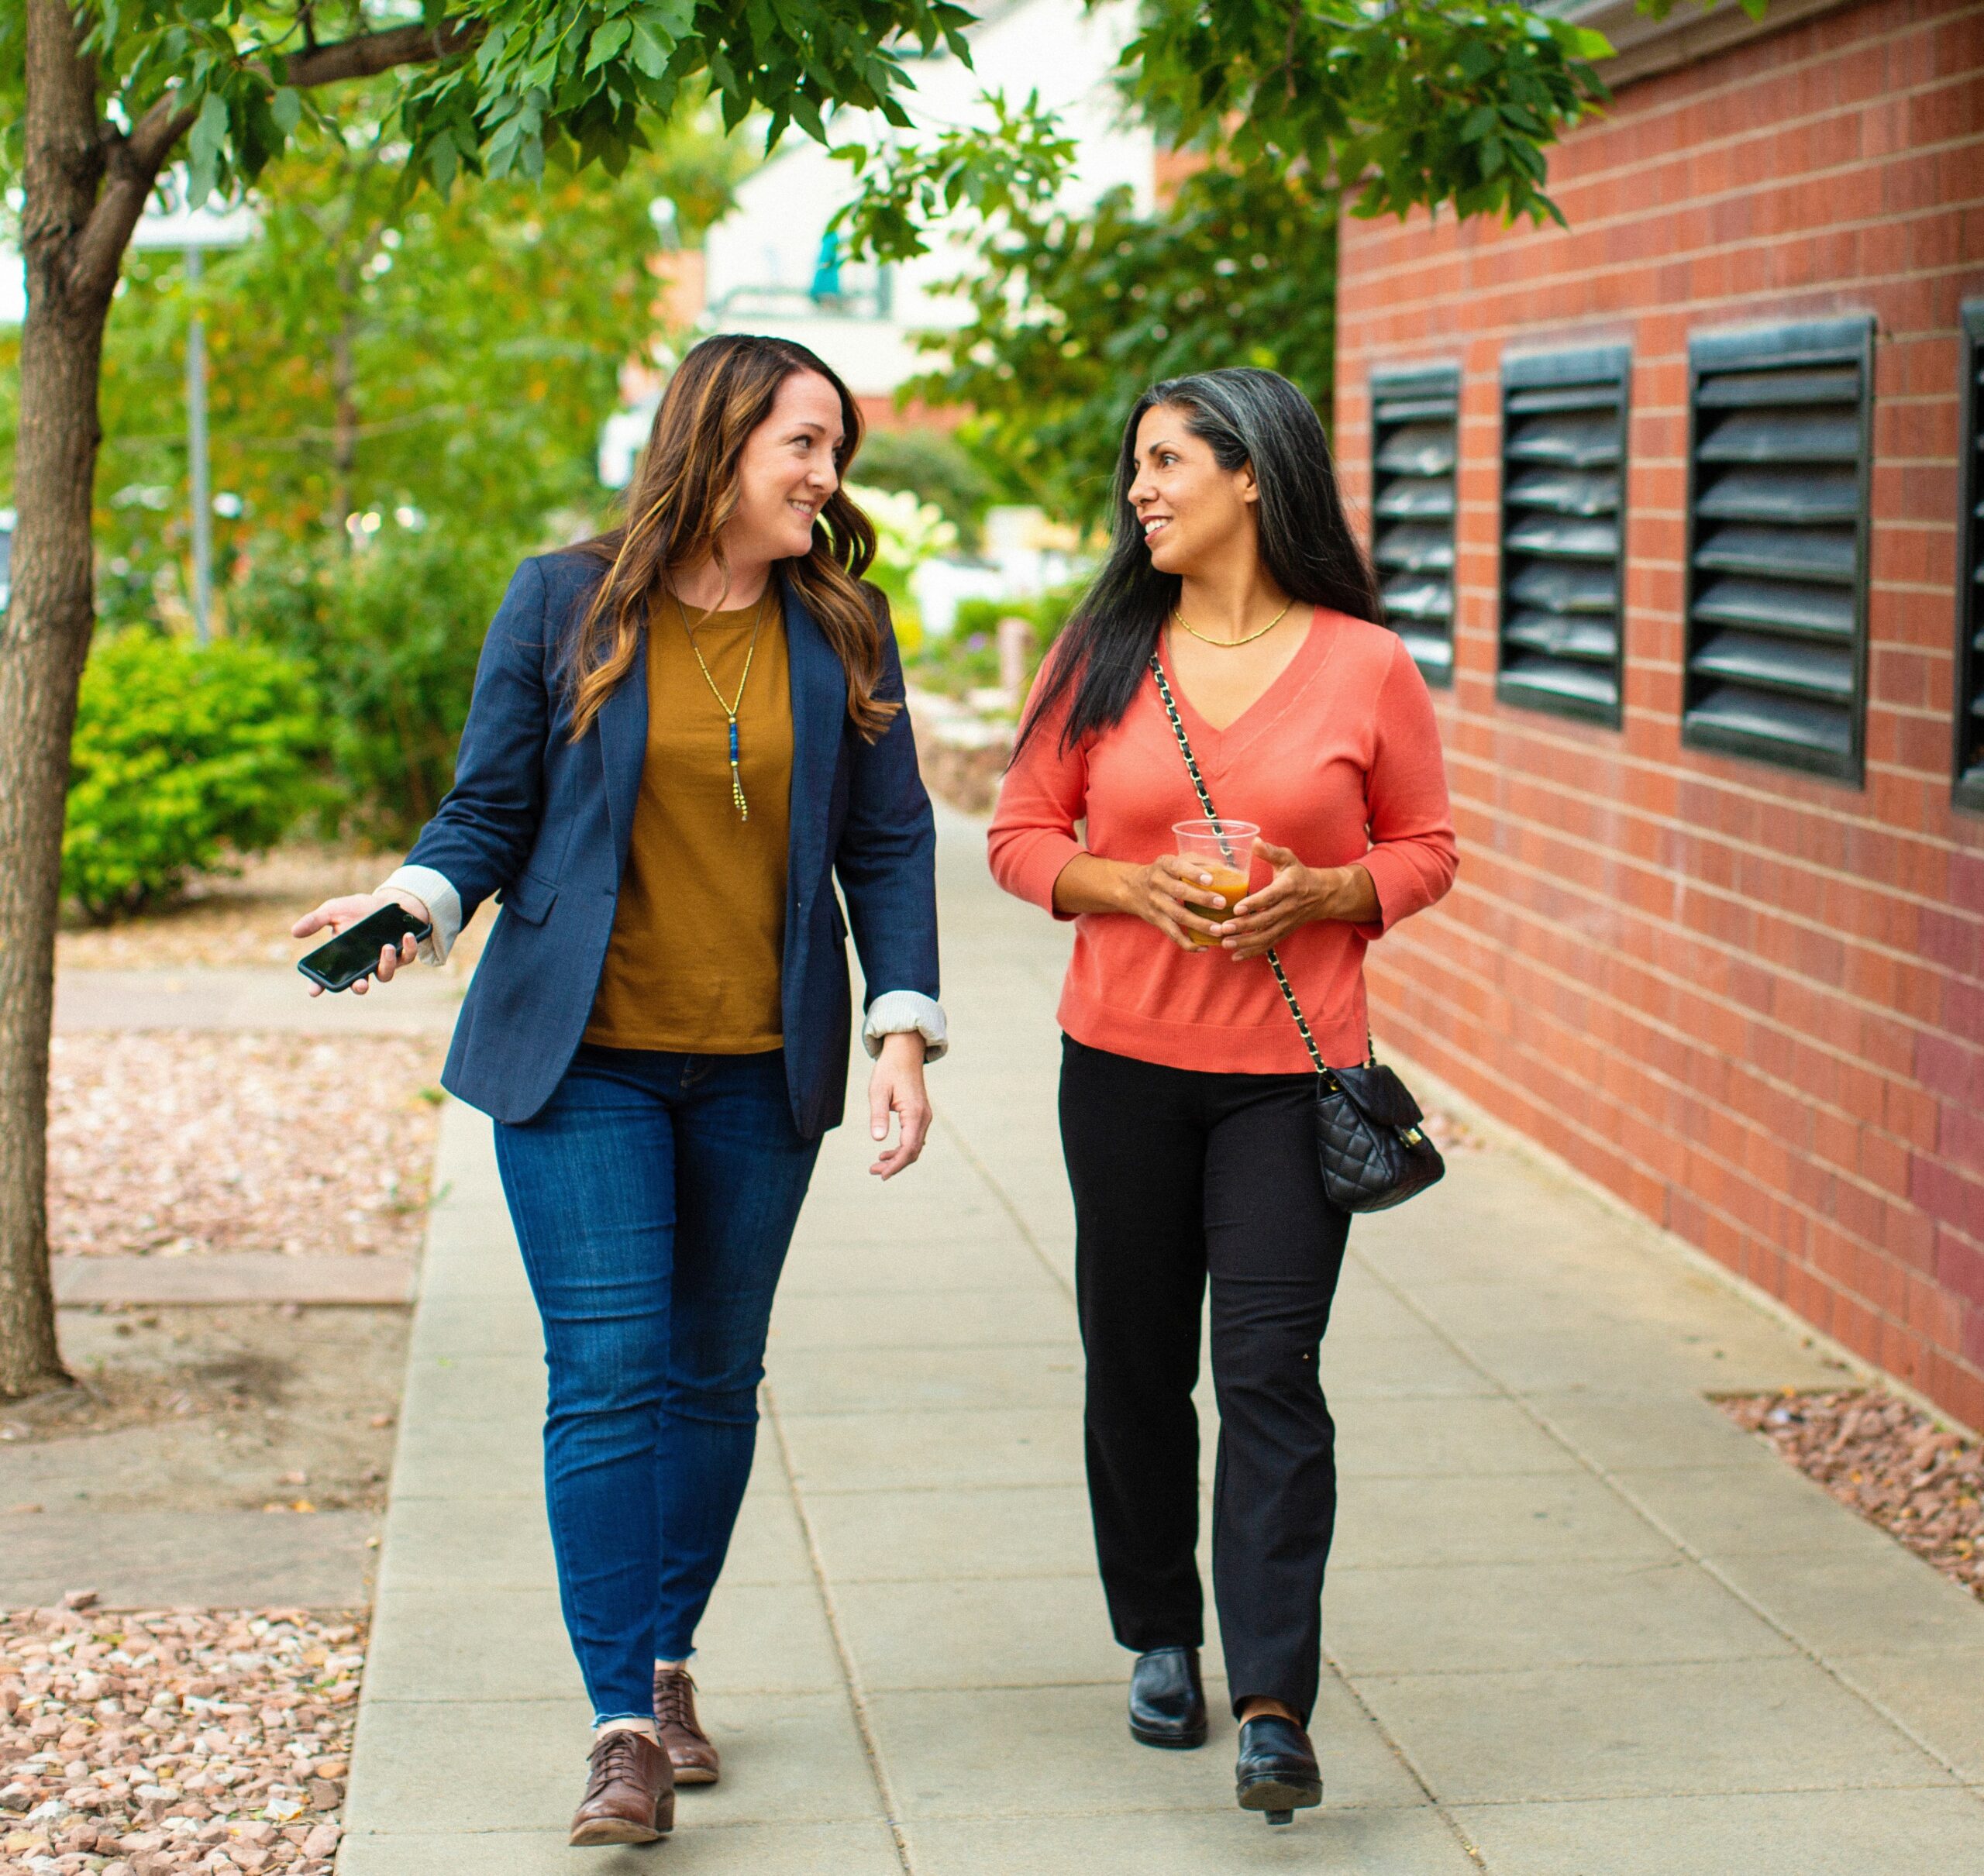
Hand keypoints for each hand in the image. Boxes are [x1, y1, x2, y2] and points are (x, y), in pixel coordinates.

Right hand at [291, 889, 429, 996]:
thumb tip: (294, 931)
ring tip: (387, 947)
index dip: (320, 986)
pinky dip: (409, 948)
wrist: (387, 901)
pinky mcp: (404, 954)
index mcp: (344, 958)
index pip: (329, 977)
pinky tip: (406, 936)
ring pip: (385, 974)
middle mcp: (364, 965)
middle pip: (360, 985)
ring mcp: (384, 961)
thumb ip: (316, 921)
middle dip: (359, 987)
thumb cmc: (357, 909)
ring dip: (386, 964)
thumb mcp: (334, 910)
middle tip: (360, 983)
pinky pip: (407, 957)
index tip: (314, 991)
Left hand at [868, 1030, 931, 1179]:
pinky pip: (915, 1138)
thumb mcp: (878, 1092)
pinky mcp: (920, 1114)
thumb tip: (878, 1139)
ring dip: (898, 1158)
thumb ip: (878, 1116)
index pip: (908, 1148)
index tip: (881, 1174)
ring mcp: (924, 1116)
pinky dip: (903, 1148)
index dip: (896, 1164)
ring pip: (915, 1146)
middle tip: (874, 1171)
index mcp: (914, 1113)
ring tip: (878, 1163)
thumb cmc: (889, 1070)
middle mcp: (923, 1117)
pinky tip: (888, 1151)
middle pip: (913, 1151)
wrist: (904, 1052)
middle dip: (895, 1165)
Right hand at [1121, 853, 1233, 951]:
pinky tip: (1203, 947)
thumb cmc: (1165, 872)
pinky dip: (1187, 943)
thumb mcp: (1176, 860)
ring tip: (1218, 929)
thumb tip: (1229, 870)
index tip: (1210, 880)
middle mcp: (1157, 883)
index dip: (1194, 874)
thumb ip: (1200, 862)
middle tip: (1221, 904)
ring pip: (1178, 916)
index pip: (1178, 867)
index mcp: (1164, 865)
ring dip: (1199, 924)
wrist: (1133, 888)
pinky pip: (1172, 934)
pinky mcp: (1157, 920)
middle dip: (1202, 898)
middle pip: (1180, 892)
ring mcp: (1156, 903)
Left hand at [1213, 840, 1372, 959]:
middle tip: (1223, 928)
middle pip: (1265, 920)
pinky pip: (1268, 945)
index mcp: (1288, 888)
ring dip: (1245, 943)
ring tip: (1225, 943)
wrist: (1322, 895)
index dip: (1255, 904)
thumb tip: (1254, 841)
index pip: (1271, 897)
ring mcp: (1286, 923)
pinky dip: (1252, 952)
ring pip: (1266, 936)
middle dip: (1244, 926)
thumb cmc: (1298, 874)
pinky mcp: (1283, 932)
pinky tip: (1235, 956)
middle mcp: (1288, 908)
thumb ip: (1271, 852)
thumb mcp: (1287, 859)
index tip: (1237, 908)